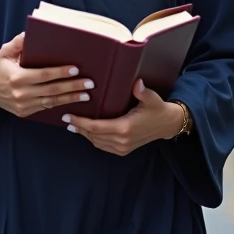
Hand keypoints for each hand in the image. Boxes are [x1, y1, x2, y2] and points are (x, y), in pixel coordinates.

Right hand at [0, 32, 92, 117]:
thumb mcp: (5, 52)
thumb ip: (18, 42)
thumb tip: (31, 34)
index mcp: (17, 78)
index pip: (43, 75)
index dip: (60, 72)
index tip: (76, 69)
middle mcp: (21, 93)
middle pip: (52, 89)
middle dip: (72, 86)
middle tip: (89, 83)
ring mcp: (24, 105)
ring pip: (52, 101)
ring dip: (70, 98)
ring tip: (86, 94)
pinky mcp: (26, 112)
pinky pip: (46, 107)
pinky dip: (60, 105)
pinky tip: (72, 101)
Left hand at [64, 79, 183, 155]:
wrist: (167, 124)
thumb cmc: (157, 109)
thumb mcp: (151, 98)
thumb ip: (142, 92)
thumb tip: (137, 83)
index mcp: (124, 128)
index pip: (95, 127)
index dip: (80, 122)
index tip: (68, 116)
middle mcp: (121, 140)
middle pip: (93, 135)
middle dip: (78, 127)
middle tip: (66, 119)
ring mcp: (122, 147)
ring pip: (96, 142)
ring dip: (84, 134)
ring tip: (73, 125)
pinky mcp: (124, 150)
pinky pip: (103, 146)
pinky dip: (93, 139)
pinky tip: (87, 132)